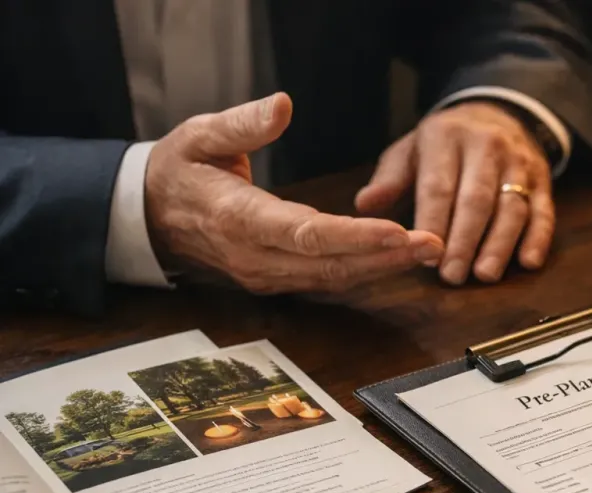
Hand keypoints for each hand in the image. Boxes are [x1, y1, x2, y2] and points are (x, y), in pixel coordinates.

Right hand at [145, 93, 443, 293]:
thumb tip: (283, 104)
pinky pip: (327, 280)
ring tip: (428, 251)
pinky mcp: (278, 281)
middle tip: (434, 245)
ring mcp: (268, 275)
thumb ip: (243, 124)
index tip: (398, 232)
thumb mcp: (199, 135)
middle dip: (387, 256)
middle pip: (332, 264)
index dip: (355, 237)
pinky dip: (365, 271)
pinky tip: (397, 259)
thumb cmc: (178, 172)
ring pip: (335, 277)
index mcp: (239, 220)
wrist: (148, 218)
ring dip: (383, 267)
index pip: (306, 234)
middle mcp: (257, 257)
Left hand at [355, 101, 554, 285]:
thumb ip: (390, 178)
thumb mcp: (412, 149)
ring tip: (485, 275)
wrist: (497, 112)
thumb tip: (365, 205)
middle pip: (476, 199)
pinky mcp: (542, 179)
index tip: (424, 255)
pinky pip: (543, 210)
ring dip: (499, 244)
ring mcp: (519, 162)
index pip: (438, 185)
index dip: (433, 222)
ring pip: (512, 207)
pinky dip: (538, 238)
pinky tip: (528, 263)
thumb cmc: (445, 143)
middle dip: (464, 240)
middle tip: (452, 276)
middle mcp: (486, 146)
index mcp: (446, 137)